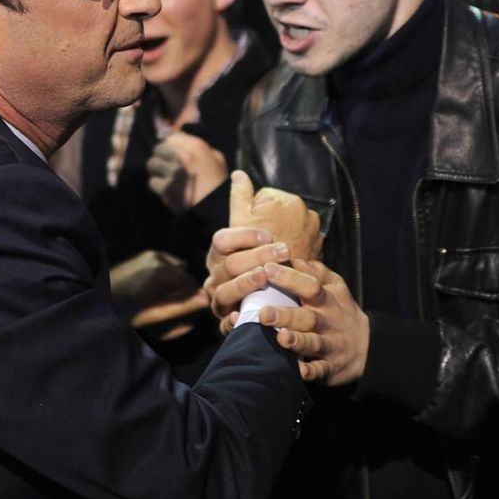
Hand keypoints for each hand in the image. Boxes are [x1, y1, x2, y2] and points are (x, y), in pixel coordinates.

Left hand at [110, 249, 209, 340]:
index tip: (179, 307)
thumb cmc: (126, 310)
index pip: (191, 283)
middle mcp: (158, 259)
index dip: (189, 296)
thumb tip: (204, 300)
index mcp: (160, 273)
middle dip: (182, 287)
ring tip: (161, 295)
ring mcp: (153, 254)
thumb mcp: (154, 313)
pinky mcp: (149, 254)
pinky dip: (167, 273)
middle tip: (168, 302)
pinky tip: (155, 285)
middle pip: (185, 273)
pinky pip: (169, 262)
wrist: (101, 296)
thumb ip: (181, 305)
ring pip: (178, 267)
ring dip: (175, 280)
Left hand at [147, 131, 227, 212]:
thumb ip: (202, 146)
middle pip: (158, 148)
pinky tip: (165, 189)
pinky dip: (157, 186)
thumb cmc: (218, 183)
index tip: (172, 152)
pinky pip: (152, 182)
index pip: (172, 137)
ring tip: (163, 176)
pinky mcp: (166, 188)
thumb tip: (184, 136)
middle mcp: (182, 156)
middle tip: (165, 165)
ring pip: (152, 164)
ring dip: (156, 171)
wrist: (217, 209)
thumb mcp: (217, 159)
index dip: (171, 145)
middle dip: (161, 156)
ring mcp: (173, 172)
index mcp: (196, 146)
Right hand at [204, 170, 320, 331]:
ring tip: (267, 277)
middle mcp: (215, 276)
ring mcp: (220, 300)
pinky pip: (225, 324)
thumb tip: (239, 174)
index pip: (222, 240)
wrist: (270, 296)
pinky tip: (245, 316)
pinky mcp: (229, 321)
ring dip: (245, 284)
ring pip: (224, 293)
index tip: (268, 234)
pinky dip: (233, 321)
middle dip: (255, 257)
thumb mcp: (254, 228)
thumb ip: (244, 202)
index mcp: (219, 254)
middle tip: (283, 252)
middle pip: (228, 264)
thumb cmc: (262, 257)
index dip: (243, 236)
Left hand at [261, 258, 369, 385]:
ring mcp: (329, 345)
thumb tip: (294, 256)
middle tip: (263, 313)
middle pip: (307, 317)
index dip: (290, 277)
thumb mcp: (335, 287)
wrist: (367, 346)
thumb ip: (316, 272)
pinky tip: (298, 370)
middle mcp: (327, 322)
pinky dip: (310, 371)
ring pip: (313, 343)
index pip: (309, 285)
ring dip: (297, 342)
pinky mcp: (330, 367)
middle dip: (286, 315)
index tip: (267, 268)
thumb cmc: (340, 311)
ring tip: (281, 338)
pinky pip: (320, 370)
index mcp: (326, 300)